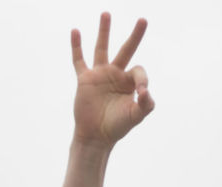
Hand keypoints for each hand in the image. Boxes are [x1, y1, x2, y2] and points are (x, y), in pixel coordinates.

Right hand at [70, 13, 154, 147]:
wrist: (96, 136)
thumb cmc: (117, 127)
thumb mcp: (136, 116)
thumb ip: (146, 104)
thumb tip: (145, 91)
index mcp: (129, 82)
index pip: (139, 70)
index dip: (142, 79)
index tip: (141, 93)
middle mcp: (116, 74)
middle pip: (127, 49)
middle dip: (135, 35)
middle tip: (143, 20)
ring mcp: (100, 75)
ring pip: (102, 48)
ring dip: (105, 31)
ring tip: (106, 14)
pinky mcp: (85, 79)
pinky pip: (79, 60)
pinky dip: (76, 46)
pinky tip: (75, 31)